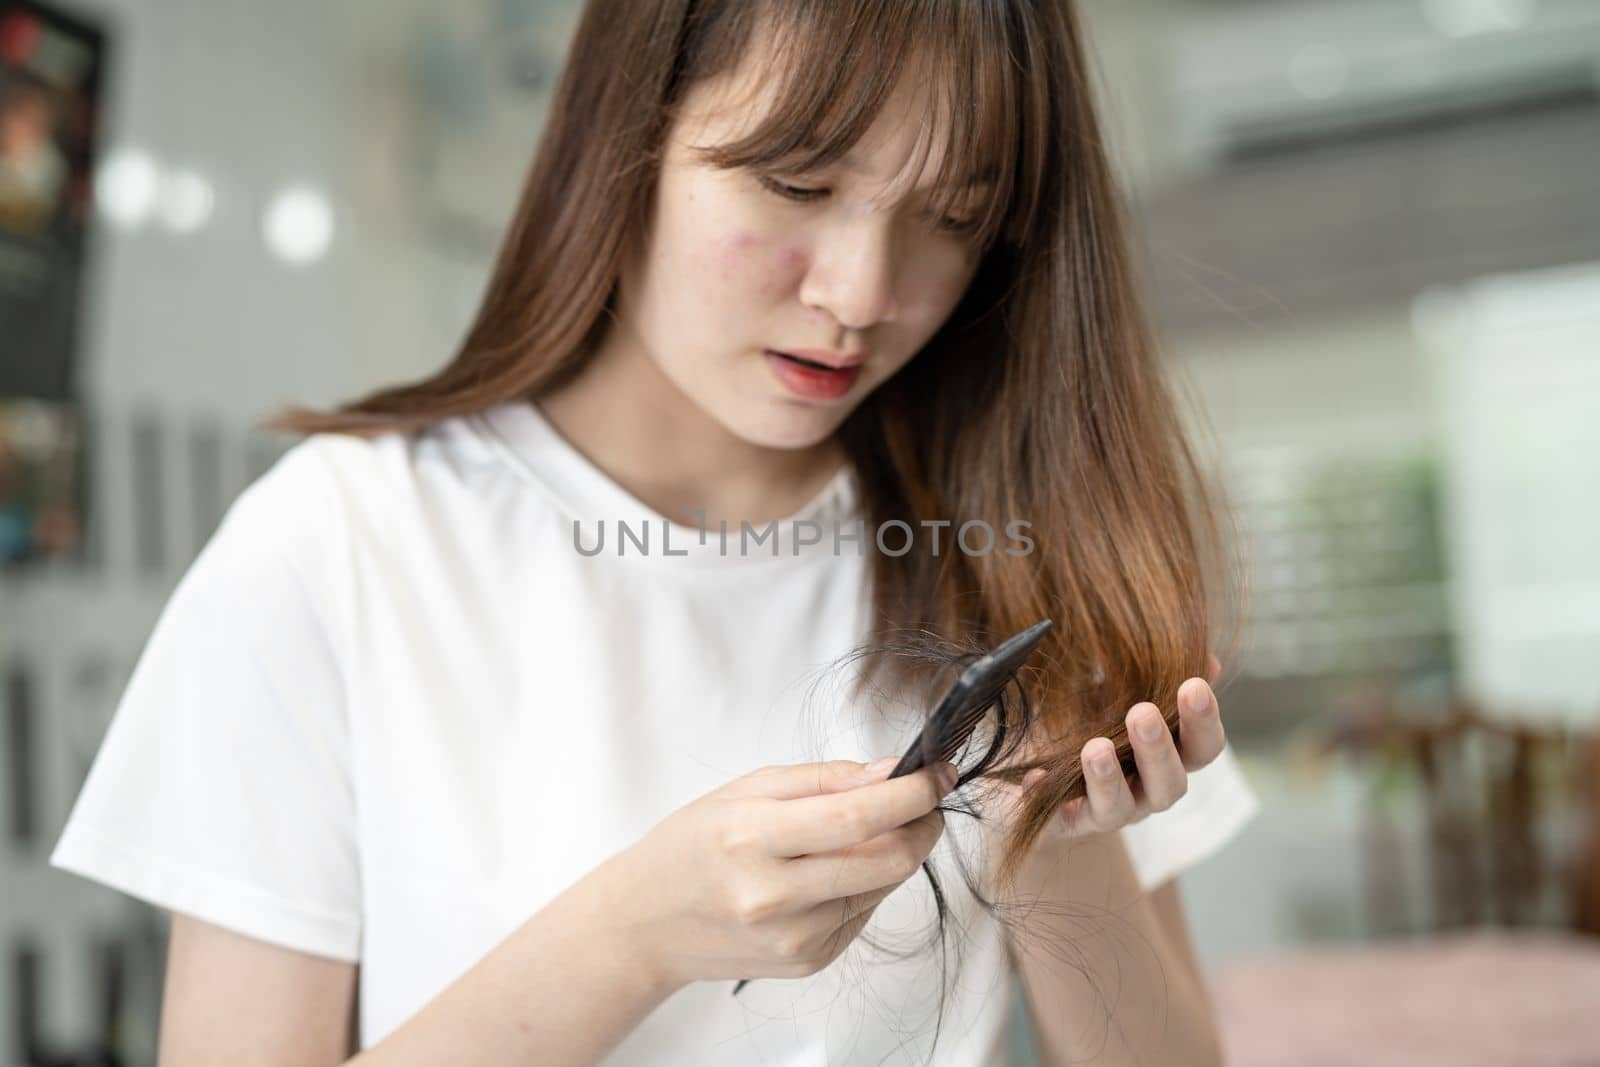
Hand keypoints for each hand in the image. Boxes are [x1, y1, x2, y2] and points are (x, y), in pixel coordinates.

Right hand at [614, 757, 959, 988]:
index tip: (939, 771)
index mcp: (751, 839)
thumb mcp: (745, 790)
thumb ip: (823, 779)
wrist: (647, 925)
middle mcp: (774, 897)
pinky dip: (867, 882)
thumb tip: (891, 771)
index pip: (857, 815)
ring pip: (883, 886)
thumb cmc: (693, 846)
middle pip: (887, 859)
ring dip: (896, 850)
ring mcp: (794, 938)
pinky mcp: (808, 962)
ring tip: (870, 828)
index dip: (912, 792)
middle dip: (922, 822)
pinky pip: (863, 911)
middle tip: (925, 797)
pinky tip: (836, 868)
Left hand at [988, 655, 1227, 843]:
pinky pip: (1060, 817)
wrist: (1051, 784)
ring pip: (1120, 807)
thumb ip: (1161, 680)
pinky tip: (1037, 778)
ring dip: (1109, 777)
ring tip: (1094, 748)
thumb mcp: (1126, 697)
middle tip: (1142, 713)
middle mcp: (1149, 792)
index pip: (1204, 748)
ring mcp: (1110, 813)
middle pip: (1171, 783)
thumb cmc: (1099, 727)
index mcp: (1171, 758)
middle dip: (1158, 749)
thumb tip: (1208, 660)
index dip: (1204, 721)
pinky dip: (1048, 793)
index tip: (1193, 685)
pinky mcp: (1067, 824)